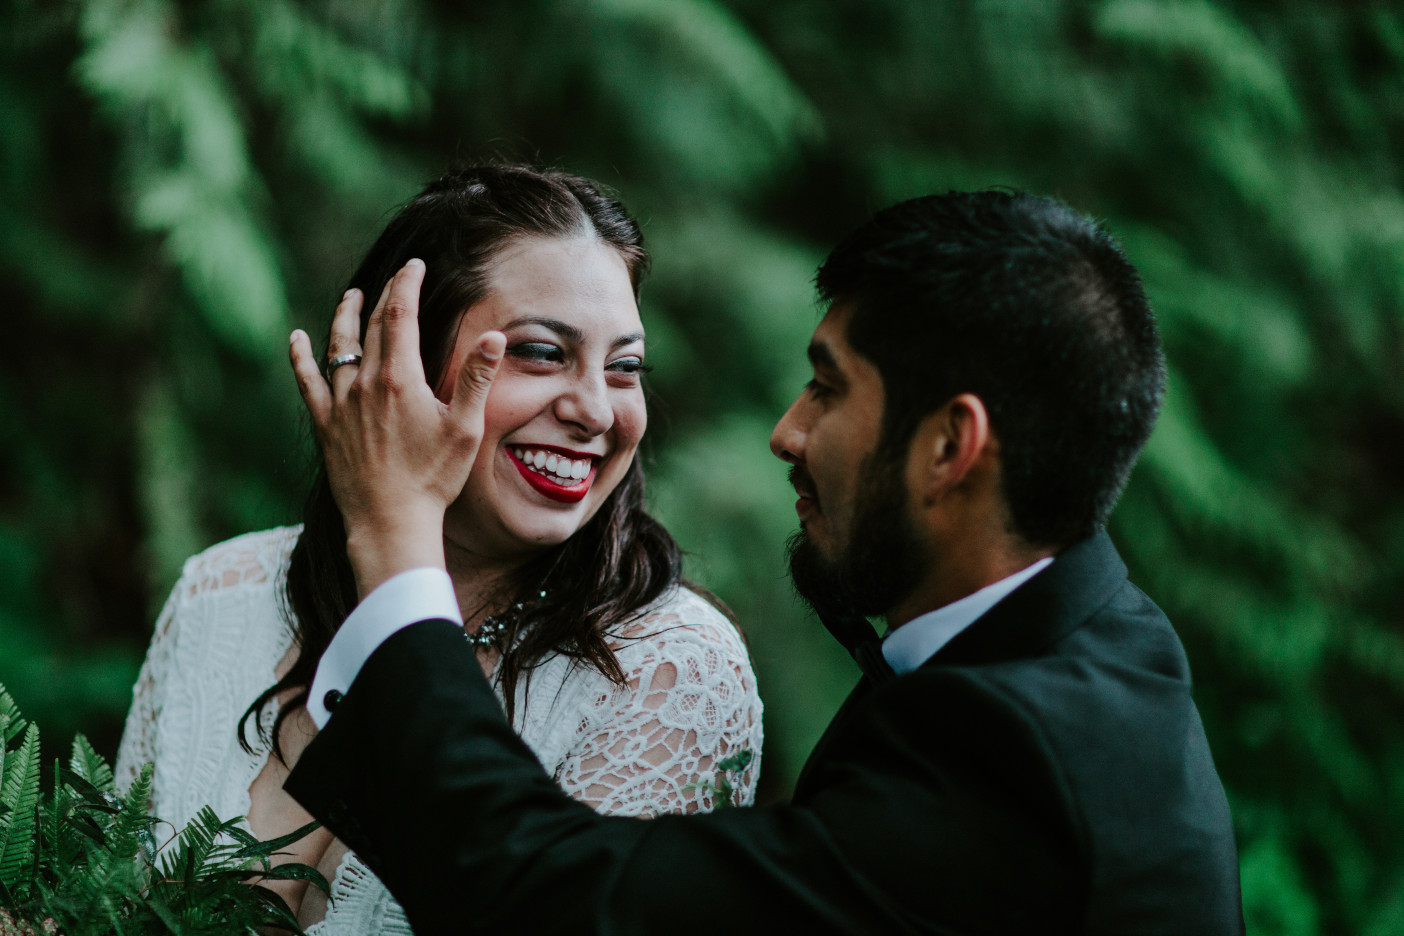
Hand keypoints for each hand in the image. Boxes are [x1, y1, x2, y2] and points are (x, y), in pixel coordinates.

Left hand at [288, 258, 505, 597]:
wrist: (390, 521)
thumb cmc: (434, 479)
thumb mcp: (465, 429)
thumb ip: (476, 379)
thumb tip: (496, 337)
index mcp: (400, 379)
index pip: (401, 315)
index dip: (406, 284)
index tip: (414, 265)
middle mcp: (366, 385)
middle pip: (373, 326)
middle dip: (385, 296)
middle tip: (397, 278)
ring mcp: (341, 405)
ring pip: (339, 348)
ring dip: (345, 318)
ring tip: (351, 297)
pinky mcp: (325, 426)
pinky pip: (308, 383)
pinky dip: (301, 358)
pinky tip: (297, 339)